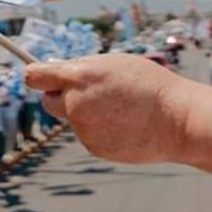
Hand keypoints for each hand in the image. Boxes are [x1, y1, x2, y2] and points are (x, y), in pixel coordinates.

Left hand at [25, 55, 211, 175]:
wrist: (176, 120)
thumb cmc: (149, 85)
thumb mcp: (114, 63)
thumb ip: (83, 68)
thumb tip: (58, 72)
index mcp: (79, 78)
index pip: (35, 76)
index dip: (36, 76)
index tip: (39, 76)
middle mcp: (74, 105)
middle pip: (48, 101)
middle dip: (61, 96)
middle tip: (85, 92)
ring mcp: (83, 129)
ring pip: (73, 119)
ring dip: (86, 113)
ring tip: (119, 109)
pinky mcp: (94, 147)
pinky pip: (89, 135)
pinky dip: (100, 130)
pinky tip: (124, 125)